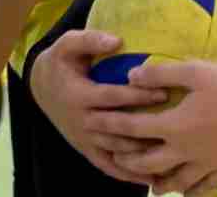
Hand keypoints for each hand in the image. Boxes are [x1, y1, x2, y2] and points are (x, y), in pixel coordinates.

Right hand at [29, 30, 168, 184]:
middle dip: (147, 124)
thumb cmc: (62, 62)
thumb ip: (91, 39)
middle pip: (118, 126)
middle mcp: (82, 121)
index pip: (112, 97)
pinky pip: (108, 166)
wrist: (41, 87)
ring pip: (116, 150)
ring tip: (171, 153)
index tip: (163, 91)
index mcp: (79, 95)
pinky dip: (128, 174)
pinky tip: (151, 178)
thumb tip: (117, 40)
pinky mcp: (86, 150)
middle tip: (176, 121)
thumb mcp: (69, 44)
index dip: (137, 96)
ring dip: (142, 153)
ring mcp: (84, 139)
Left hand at [92, 61, 216, 195]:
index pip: (134, 128)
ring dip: (156, 181)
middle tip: (114, 154)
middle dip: (126, 159)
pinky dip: (189, 190)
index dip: (110, 125)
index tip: (92, 122)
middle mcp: (186, 150)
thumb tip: (130, 76)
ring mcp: (206, 164)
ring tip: (145, 179)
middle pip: (147, 163)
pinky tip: (183, 187)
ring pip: (174, 182)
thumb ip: (160, 73)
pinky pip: (202, 188)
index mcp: (175, 125)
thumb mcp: (194, 70)